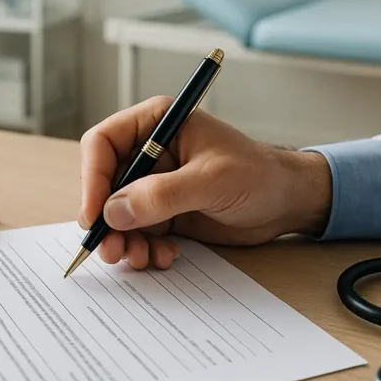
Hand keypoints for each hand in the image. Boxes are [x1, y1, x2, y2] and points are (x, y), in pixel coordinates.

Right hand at [79, 96, 332, 268]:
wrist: (288, 203)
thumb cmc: (259, 176)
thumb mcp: (212, 181)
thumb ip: (162, 195)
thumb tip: (114, 212)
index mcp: (158, 123)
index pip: (103, 144)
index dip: (93, 179)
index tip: (94, 215)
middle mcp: (150, 151)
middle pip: (105, 184)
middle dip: (106, 220)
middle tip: (112, 250)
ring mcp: (155, 184)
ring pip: (117, 214)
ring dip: (123, 240)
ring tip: (140, 257)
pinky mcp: (164, 212)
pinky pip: (137, 232)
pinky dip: (142, 248)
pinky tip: (163, 256)